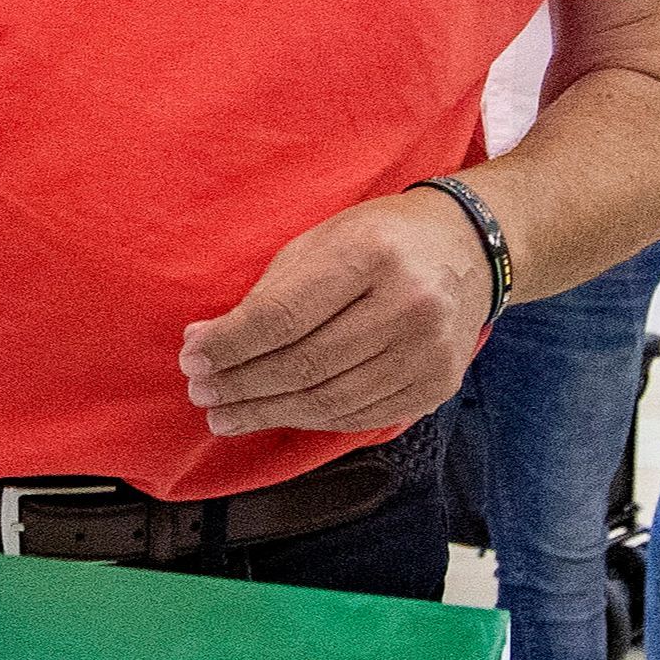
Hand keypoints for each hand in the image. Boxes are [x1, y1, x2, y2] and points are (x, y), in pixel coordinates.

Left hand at [178, 191, 490, 436]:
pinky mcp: (438, 384)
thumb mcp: (321, 242)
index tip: (191, 359)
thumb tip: (202, 343)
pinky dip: (310, 420)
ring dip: (267, 412)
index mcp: (372, 253)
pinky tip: (277, 414)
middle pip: (305, 364)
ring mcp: (430, 350)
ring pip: (330, 400)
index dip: (231, 345)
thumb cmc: (379, 240)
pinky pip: (360, 416)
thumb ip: (266, 294)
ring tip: (225, 414)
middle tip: (201, 394)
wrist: (468, 248)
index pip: (284, 315)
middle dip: (241, 384)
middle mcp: (409, 303)